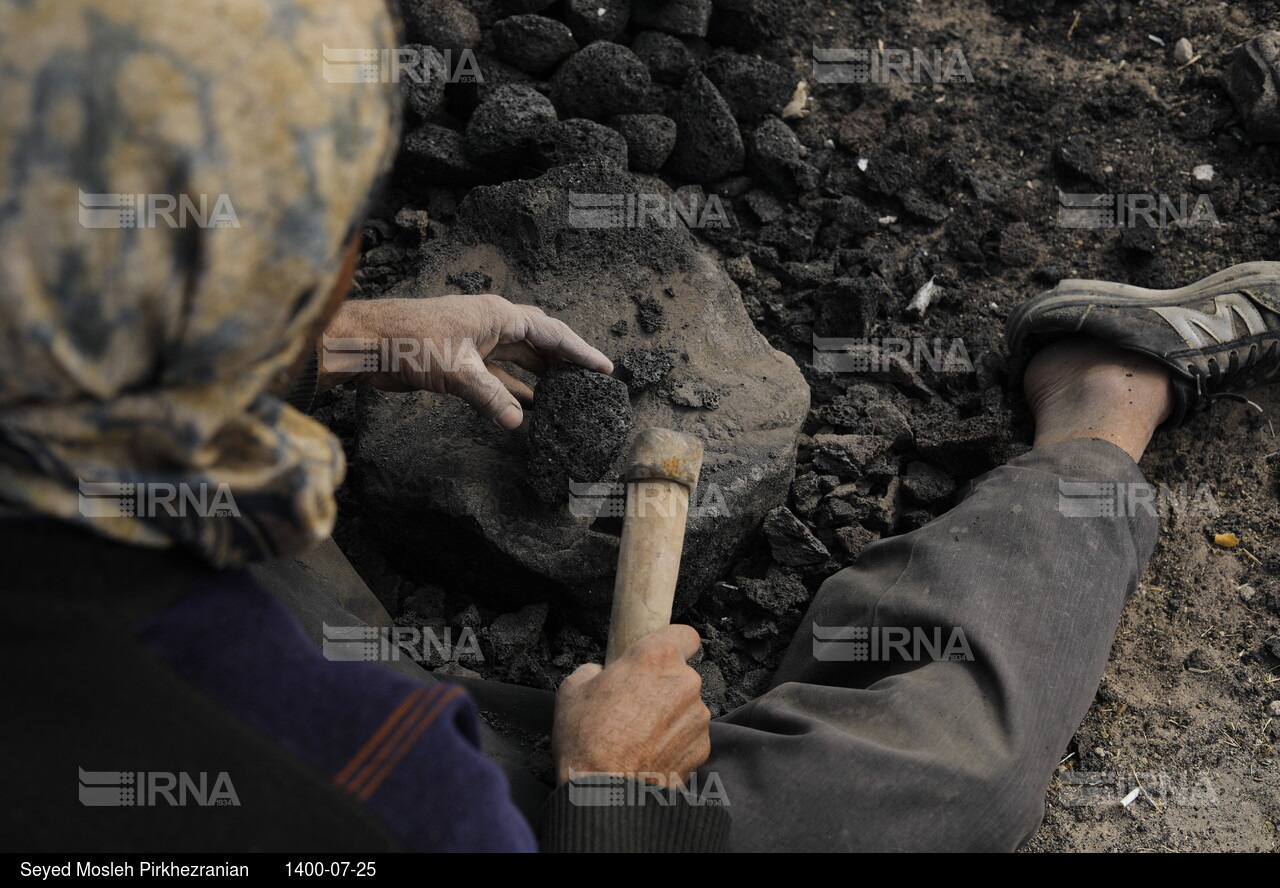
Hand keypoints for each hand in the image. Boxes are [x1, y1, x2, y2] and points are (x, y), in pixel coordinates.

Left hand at [319, 294, 612, 427]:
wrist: (367, 342)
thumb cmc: (409, 342)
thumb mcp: (456, 371)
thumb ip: (490, 397)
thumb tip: (518, 422)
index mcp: (499, 316)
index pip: (552, 332)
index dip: (580, 351)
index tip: (605, 368)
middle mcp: (492, 324)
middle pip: (540, 342)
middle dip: (566, 362)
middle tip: (592, 383)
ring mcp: (476, 341)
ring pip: (520, 359)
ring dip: (542, 377)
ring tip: (568, 397)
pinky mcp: (461, 359)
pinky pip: (499, 374)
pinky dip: (515, 389)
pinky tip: (527, 408)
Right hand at [552, 625, 710, 787]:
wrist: (605, 793)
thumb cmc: (588, 741)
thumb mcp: (572, 689)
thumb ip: (594, 670)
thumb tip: (601, 674)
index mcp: (656, 657)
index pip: (685, 634)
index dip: (671, 643)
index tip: (659, 655)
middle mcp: (685, 682)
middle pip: (682, 674)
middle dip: (662, 685)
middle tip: (633, 703)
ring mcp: (697, 717)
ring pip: (686, 706)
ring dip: (669, 715)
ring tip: (638, 734)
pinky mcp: (702, 747)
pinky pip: (690, 735)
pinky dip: (675, 742)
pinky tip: (650, 753)